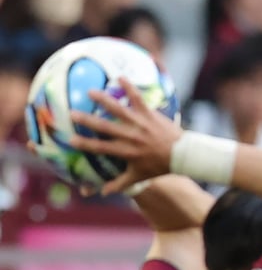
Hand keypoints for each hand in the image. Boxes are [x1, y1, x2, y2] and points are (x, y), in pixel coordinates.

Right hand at [68, 77, 182, 194]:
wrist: (183, 155)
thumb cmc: (159, 166)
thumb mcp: (140, 177)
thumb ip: (120, 183)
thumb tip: (102, 192)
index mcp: (128, 152)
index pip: (103, 148)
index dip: (86, 144)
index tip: (71, 139)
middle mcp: (132, 137)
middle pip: (107, 128)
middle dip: (89, 121)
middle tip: (72, 113)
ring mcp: (141, 124)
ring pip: (120, 110)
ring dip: (104, 100)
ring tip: (90, 92)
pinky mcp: (151, 114)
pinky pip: (138, 99)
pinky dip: (130, 87)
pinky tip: (120, 77)